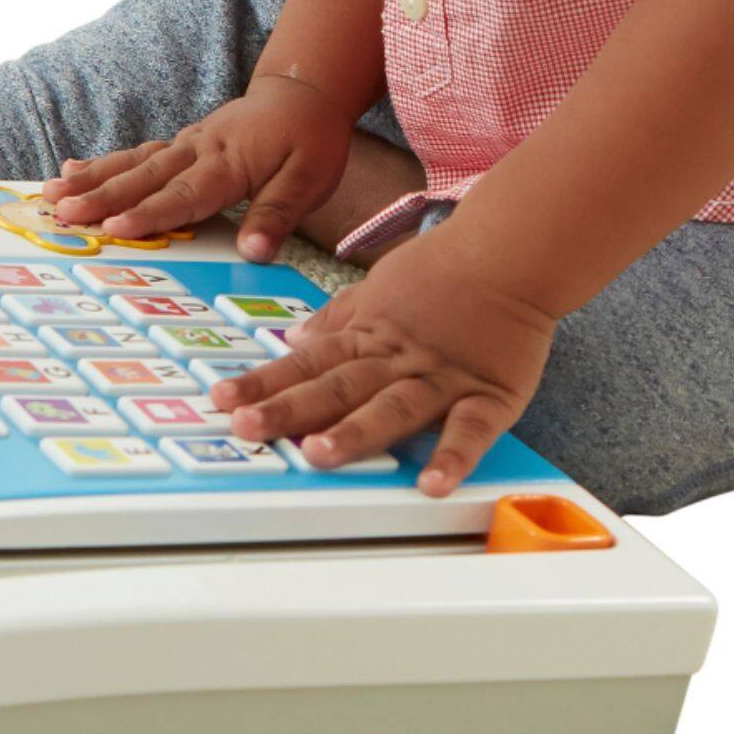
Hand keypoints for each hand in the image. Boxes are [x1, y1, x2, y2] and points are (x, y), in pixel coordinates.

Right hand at [41, 76, 354, 261]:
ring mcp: (186, 143)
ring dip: (91, 178)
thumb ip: (280, 212)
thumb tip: (255, 252)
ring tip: (51, 192)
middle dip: (101, 196)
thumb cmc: (312, 138)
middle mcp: (200, 149)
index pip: (185, 194)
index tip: (114, 227)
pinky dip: (103, 161)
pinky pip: (137, 153)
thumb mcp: (311, 177)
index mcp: (230, 162)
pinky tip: (73, 167)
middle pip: (145, 176)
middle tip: (62, 211)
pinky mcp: (181, 142)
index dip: (150, 213)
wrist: (305, 91)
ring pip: (133, 162)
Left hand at [210, 220, 555, 493]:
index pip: (307, 362)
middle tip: (249, 428)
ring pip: (393, 406)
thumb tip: (295, 339)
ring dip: (355, 431)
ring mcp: (441, 376)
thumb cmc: (446, 268)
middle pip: (337, 385)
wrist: (511, 249)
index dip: (265, 381)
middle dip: (291, 408)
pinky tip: (432, 483)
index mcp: (370, 333)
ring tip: (318, 454)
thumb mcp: (380, 284)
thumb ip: (340, 317)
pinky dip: (453, 455)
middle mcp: (398, 357)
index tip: (223, 400)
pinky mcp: (488, 394)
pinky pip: (470, 429)